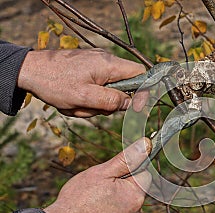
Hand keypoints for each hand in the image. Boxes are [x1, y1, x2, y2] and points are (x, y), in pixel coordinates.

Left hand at [17, 49, 146, 116]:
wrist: (29, 70)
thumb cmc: (55, 83)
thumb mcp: (85, 98)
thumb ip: (111, 101)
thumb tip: (130, 103)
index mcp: (109, 64)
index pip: (140, 74)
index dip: (143, 91)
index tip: (136, 108)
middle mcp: (105, 60)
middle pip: (123, 85)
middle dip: (110, 102)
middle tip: (93, 108)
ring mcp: (96, 63)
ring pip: (108, 89)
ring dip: (95, 102)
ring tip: (76, 104)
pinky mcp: (87, 68)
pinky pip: (96, 86)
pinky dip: (88, 97)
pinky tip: (73, 99)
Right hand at [44, 137, 151, 212]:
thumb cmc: (78, 201)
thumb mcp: (102, 172)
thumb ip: (127, 159)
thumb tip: (146, 144)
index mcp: (135, 196)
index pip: (144, 174)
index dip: (128, 169)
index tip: (112, 172)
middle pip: (135, 189)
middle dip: (121, 183)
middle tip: (98, 186)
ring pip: (125, 202)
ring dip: (114, 198)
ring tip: (92, 200)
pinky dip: (108, 211)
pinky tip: (92, 211)